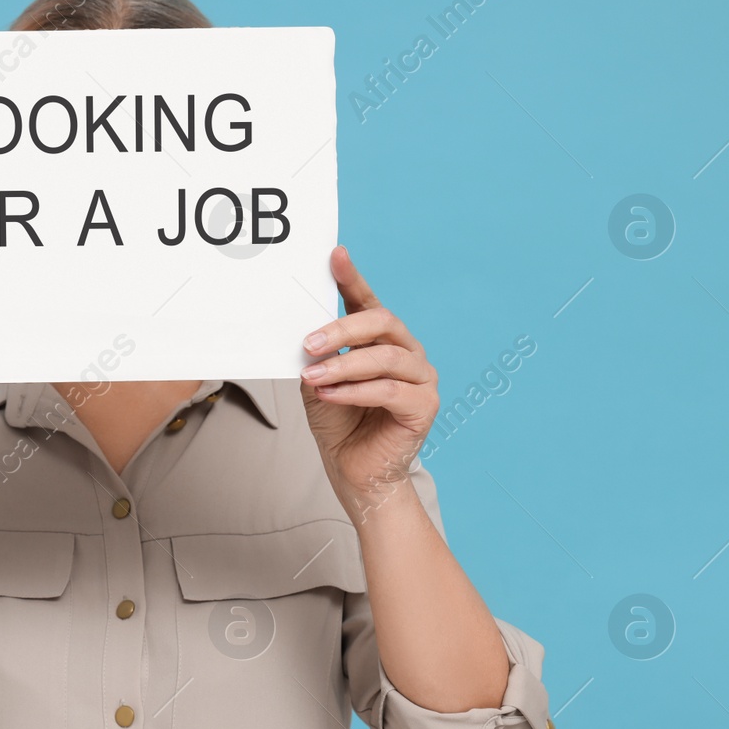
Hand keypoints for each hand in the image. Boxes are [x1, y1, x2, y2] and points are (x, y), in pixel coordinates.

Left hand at [299, 246, 439, 517]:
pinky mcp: (424, 406)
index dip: (352, 279)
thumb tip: (304, 331)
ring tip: (313, 376)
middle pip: (382, 323)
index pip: (367, 303)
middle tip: (310, 342)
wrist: (354, 472)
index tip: (335, 256)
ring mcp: (421, 378)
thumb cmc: (339, 424)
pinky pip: (389, 390)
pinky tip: (329, 395)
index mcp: (382, 340)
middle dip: (343, 329)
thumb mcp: (318, 381)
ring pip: (384, 357)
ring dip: (343, 365)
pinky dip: (355, 391)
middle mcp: (407, 352)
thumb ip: (318, 355)